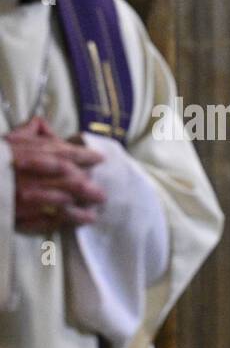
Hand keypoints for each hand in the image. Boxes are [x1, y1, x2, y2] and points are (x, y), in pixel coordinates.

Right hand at [6, 116, 105, 231]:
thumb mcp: (8, 141)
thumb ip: (29, 132)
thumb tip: (42, 124)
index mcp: (28, 154)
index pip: (65, 154)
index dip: (86, 156)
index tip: (100, 159)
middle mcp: (29, 176)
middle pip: (70, 181)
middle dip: (90, 188)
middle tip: (102, 195)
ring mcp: (25, 198)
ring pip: (62, 205)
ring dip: (80, 211)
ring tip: (92, 215)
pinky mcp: (19, 216)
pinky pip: (46, 220)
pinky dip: (61, 222)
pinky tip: (72, 224)